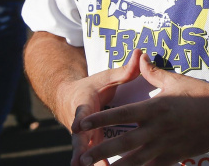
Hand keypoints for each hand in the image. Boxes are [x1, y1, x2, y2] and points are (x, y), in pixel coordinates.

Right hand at [65, 49, 141, 165]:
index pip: (81, 114)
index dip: (80, 121)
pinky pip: (95, 160)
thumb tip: (140, 53)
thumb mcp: (105, 77)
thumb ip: (124, 70)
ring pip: (86, 155)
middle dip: (81, 153)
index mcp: (83, 107)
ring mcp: (84, 139)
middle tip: (81, 163)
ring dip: (92, 165)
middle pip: (80, 142)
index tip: (77, 127)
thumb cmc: (91, 87)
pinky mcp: (90, 148)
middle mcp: (80, 126)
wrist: (69, 99)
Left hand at [75, 52, 208, 165]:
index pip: (122, 114)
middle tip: (83, 157)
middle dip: (101, 150)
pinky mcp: (175, 157)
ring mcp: (166, 146)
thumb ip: (154, 73)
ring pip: (135, 161)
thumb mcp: (176, 81)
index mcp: (155, 108)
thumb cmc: (202, 94)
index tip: (82, 123)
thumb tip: (141, 57)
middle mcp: (157, 129)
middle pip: (123, 143)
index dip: (101, 120)